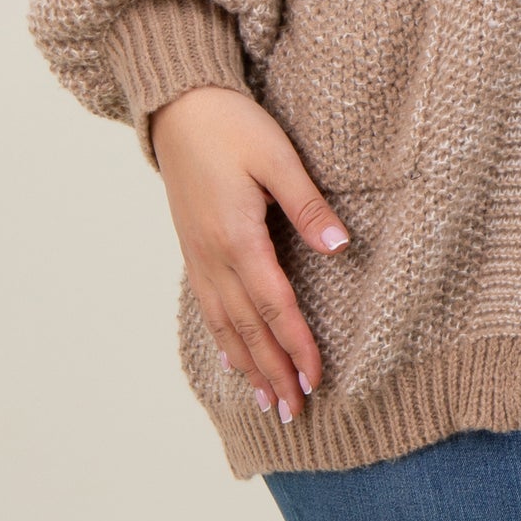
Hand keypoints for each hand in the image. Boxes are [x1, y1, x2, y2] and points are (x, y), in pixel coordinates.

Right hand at [149, 84, 351, 424]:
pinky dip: (222, 339)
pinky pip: (208, 306)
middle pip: (248, 329)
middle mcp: (214, 257)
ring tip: (267, 401)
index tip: (317, 379)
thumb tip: (340, 248)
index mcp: (238, 237)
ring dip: (248, 366)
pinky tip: (231, 358)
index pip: (275, 306)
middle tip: (295, 413)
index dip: (297, 346)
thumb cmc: (233, 125)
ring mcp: (198, 255)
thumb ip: (308, 205)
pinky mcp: (193, 247)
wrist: (180, 107)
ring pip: (225, 325)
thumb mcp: (278, 156)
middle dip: (273, 372)